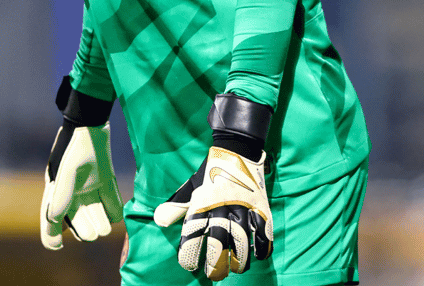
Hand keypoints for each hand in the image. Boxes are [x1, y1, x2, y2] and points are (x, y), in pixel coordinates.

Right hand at [40, 121, 123, 248]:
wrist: (93, 123)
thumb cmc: (76, 145)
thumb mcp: (68, 170)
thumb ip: (62, 194)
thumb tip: (53, 217)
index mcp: (56, 190)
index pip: (50, 219)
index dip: (50, 235)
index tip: (56, 247)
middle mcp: (71, 192)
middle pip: (78, 221)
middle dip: (85, 229)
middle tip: (93, 231)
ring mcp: (89, 189)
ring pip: (95, 215)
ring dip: (100, 222)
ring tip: (104, 224)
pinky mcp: (105, 183)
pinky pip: (111, 205)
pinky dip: (113, 210)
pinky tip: (113, 210)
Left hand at [153, 93, 273, 280]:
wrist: (237, 151)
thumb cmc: (209, 174)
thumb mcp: (190, 188)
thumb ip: (176, 206)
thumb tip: (159, 221)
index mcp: (202, 204)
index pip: (192, 234)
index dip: (188, 254)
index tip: (187, 265)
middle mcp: (222, 208)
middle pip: (218, 244)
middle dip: (215, 265)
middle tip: (213, 275)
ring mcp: (243, 209)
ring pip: (242, 243)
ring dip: (239, 261)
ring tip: (234, 269)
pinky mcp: (260, 208)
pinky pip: (264, 233)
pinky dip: (262, 248)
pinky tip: (257, 257)